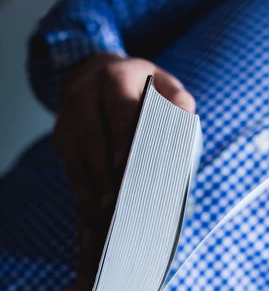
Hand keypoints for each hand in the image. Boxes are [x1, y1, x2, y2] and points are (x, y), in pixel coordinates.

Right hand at [54, 54, 195, 290]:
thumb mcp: (163, 84)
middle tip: (116, 203)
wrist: (95, 73)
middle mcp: (84, 95)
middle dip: (104, 173)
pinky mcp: (61, 138)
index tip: (125, 166)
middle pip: (92, 138)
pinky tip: (95, 214)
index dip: (122, 139)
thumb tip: (184, 118)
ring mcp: (67, 118)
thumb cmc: (139, 88)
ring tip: (105, 217)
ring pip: (75, 158)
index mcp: (114, 78)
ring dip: (90, 190)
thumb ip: (177, 101)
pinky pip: (70, 169)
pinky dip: (82, 192)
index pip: (119, 110)